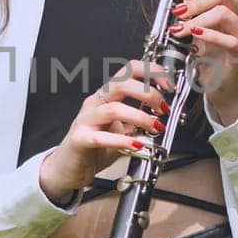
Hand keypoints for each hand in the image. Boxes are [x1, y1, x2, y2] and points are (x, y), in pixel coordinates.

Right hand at [39, 59, 172, 199]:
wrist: (69, 168)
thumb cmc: (95, 147)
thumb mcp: (122, 129)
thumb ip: (139, 120)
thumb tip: (162, 114)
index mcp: (106, 96)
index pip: (129, 70)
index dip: (151, 72)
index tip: (168, 85)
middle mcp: (95, 103)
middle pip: (121, 84)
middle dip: (148, 93)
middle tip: (163, 109)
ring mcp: (86, 120)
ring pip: (113, 109)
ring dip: (140, 117)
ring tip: (155, 128)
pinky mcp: (80, 139)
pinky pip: (100, 137)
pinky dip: (121, 140)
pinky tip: (136, 144)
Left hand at [167, 0, 237, 123]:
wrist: (224, 89)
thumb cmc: (210, 60)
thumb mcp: (196, 31)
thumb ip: (189, 15)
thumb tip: (172, 1)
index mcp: (228, 4)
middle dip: (197, 0)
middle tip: (178, 13)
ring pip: (225, 12)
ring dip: (198, 18)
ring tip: (180, 29)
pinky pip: (230, 40)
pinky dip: (209, 36)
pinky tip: (195, 38)